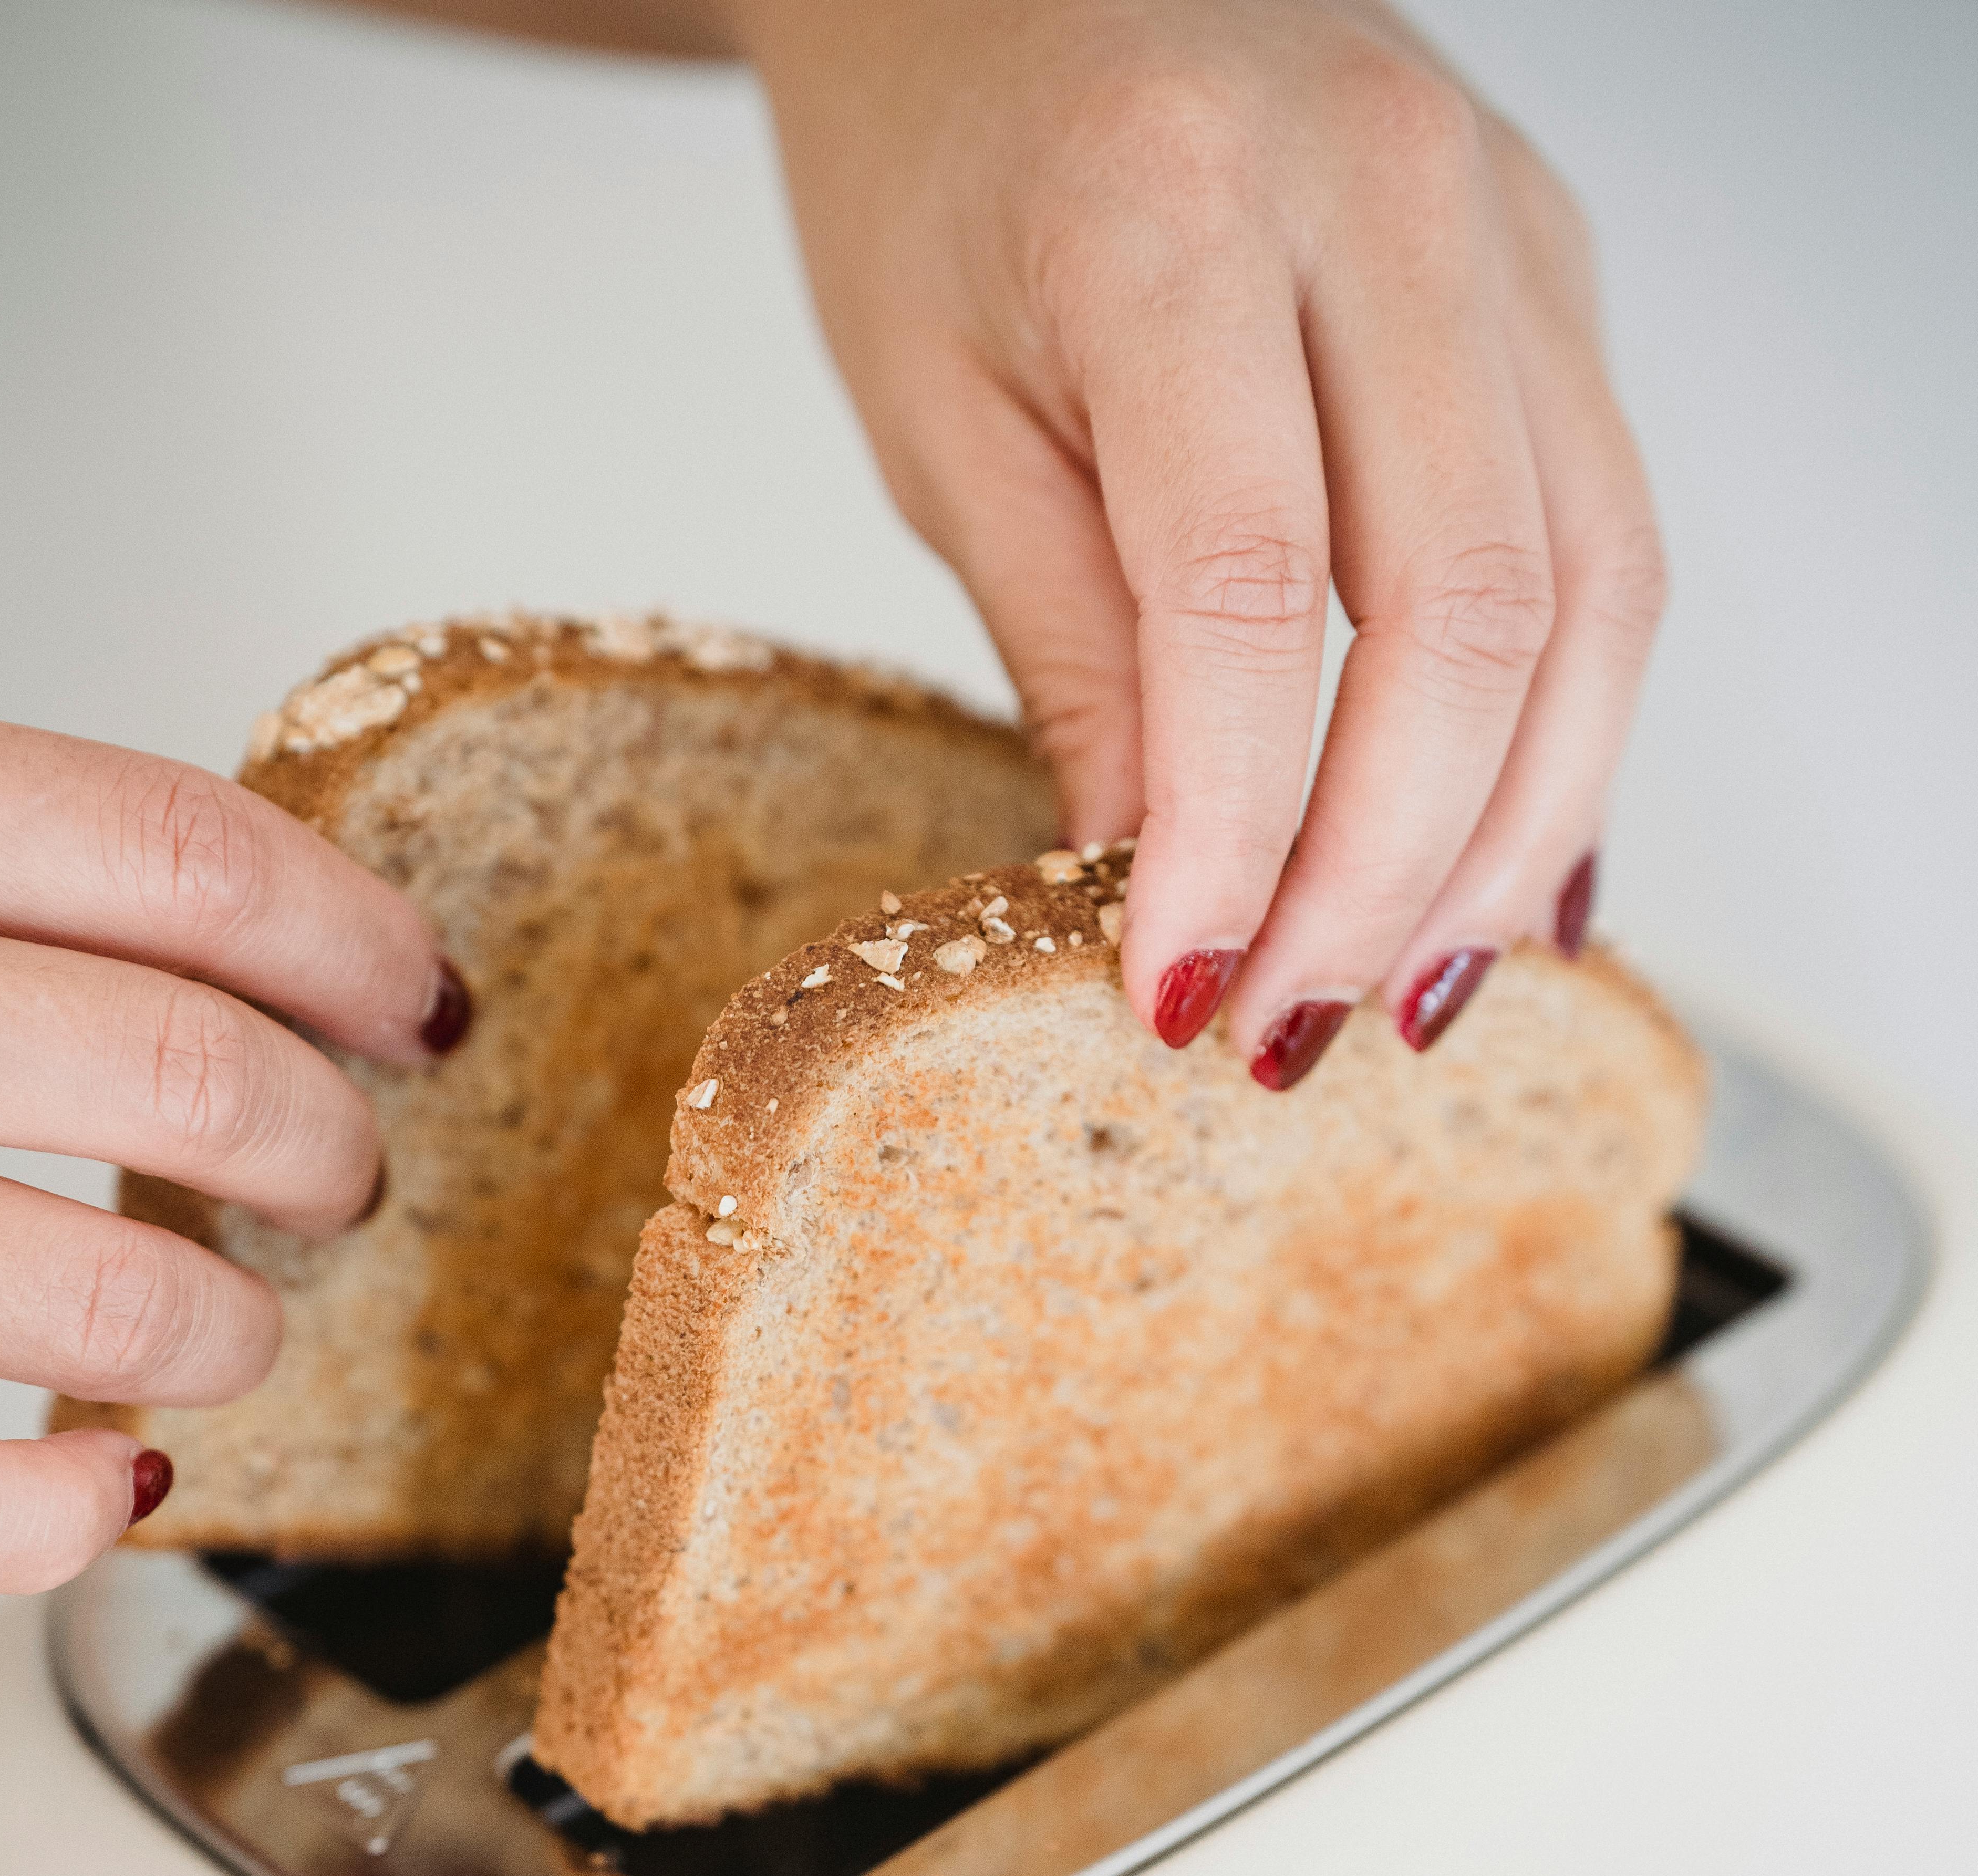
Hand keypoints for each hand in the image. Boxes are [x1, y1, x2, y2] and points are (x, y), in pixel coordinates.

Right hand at [0, 700, 465, 1591]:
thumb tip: (231, 953)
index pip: (162, 854)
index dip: (342, 937)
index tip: (413, 1001)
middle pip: (177, 1069)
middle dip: (314, 1145)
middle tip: (332, 1173)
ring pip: (104, 1305)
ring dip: (221, 1335)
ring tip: (223, 1331)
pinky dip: (61, 1518)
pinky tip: (102, 1488)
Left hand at [728, 0, 1663, 1078]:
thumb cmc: (943, 168)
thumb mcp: (942, 420)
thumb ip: (1073, 652)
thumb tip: (1178, 893)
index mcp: (1177, 209)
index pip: (1248, 589)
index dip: (1235, 830)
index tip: (1185, 993)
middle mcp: (1387, 193)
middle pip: (1465, 608)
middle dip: (1382, 868)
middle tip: (1296, 1031)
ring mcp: (1509, 229)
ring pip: (1588, 595)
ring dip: (1508, 834)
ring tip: (1405, 992)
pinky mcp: (1559, 280)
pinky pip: (1610, 545)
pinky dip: (1568, 735)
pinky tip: (1498, 868)